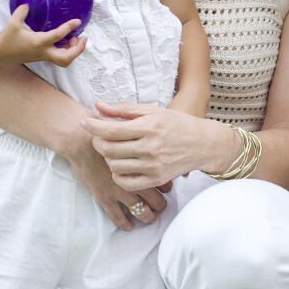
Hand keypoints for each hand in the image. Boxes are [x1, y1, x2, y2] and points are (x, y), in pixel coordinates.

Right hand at [0, 3, 85, 66]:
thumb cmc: (7, 37)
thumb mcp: (13, 22)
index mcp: (38, 42)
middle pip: (66, 58)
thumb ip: (22, 12)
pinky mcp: (43, 57)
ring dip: (74, 51)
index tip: (77, 21)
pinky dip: (66, 51)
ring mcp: (44, 56)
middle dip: (78, 50)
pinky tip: (66, 41)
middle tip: (82, 38)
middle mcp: (43, 52)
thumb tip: (28, 2)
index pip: (57, 35)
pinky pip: (59, 57)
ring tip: (75, 38)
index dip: (69, 28)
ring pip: (64, 61)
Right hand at [60, 128, 167, 229]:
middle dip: (160, 205)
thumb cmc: (108, 131)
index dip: (167, 186)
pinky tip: (128, 226)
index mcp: (145, 165)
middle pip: (156, 199)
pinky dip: (124, 223)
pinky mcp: (104, 197)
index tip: (168, 188)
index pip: (164, 181)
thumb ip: (149, 141)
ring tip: (149, 218)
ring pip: (140, 210)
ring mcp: (120, 190)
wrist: (82, 140)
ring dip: (147, 216)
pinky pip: (117, 216)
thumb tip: (163, 149)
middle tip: (162, 207)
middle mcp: (136, 180)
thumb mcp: (134, 133)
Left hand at [82, 101, 228, 191]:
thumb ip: (125, 109)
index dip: (92, 126)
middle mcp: (150, 148)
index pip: (111, 129)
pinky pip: (126, 182)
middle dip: (97, 142)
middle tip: (98, 137)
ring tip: (113, 149)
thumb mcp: (154, 111)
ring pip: (114, 166)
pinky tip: (121, 165)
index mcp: (149, 127)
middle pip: (108, 149)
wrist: (203, 144)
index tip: (84, 122)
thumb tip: (98, 106)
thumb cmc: (178, 124)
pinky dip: (118, 174)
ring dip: (107, 157)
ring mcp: (153, 166)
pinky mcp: (156, 179)